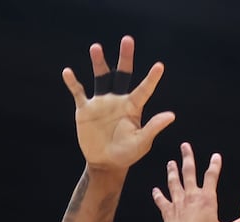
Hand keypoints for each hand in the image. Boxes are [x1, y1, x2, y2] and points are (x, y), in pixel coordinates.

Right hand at [62, 35, 173, 172]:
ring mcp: (101, 102)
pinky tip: (67, 72)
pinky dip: (73, 83)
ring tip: (96, 48)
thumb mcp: (142, 142)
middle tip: (128, 40)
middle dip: (125, 58)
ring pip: (101, 77)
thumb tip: (171, 115)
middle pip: (122, 73)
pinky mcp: (85, 109)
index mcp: (133, 107)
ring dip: (99, 62)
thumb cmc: (127, 154)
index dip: (152, 79)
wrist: (105, 163)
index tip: (160, 66)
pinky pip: (79, 92)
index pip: (144, 89)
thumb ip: (153, 127)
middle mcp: (118, 99)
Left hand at [153, 143, 239, 221]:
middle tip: (185, 146)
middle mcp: (191, 197)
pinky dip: (158, 196)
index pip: (212, 176)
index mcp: (207, 200)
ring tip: (171, 163)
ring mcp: (178, 203)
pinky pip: (162, 201)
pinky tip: (155, 191)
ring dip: (172, 171)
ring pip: (174, 182)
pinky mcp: (168, 212)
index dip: (214, 165)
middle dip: (187, 157)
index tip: (216, 156)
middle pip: (188, 172)